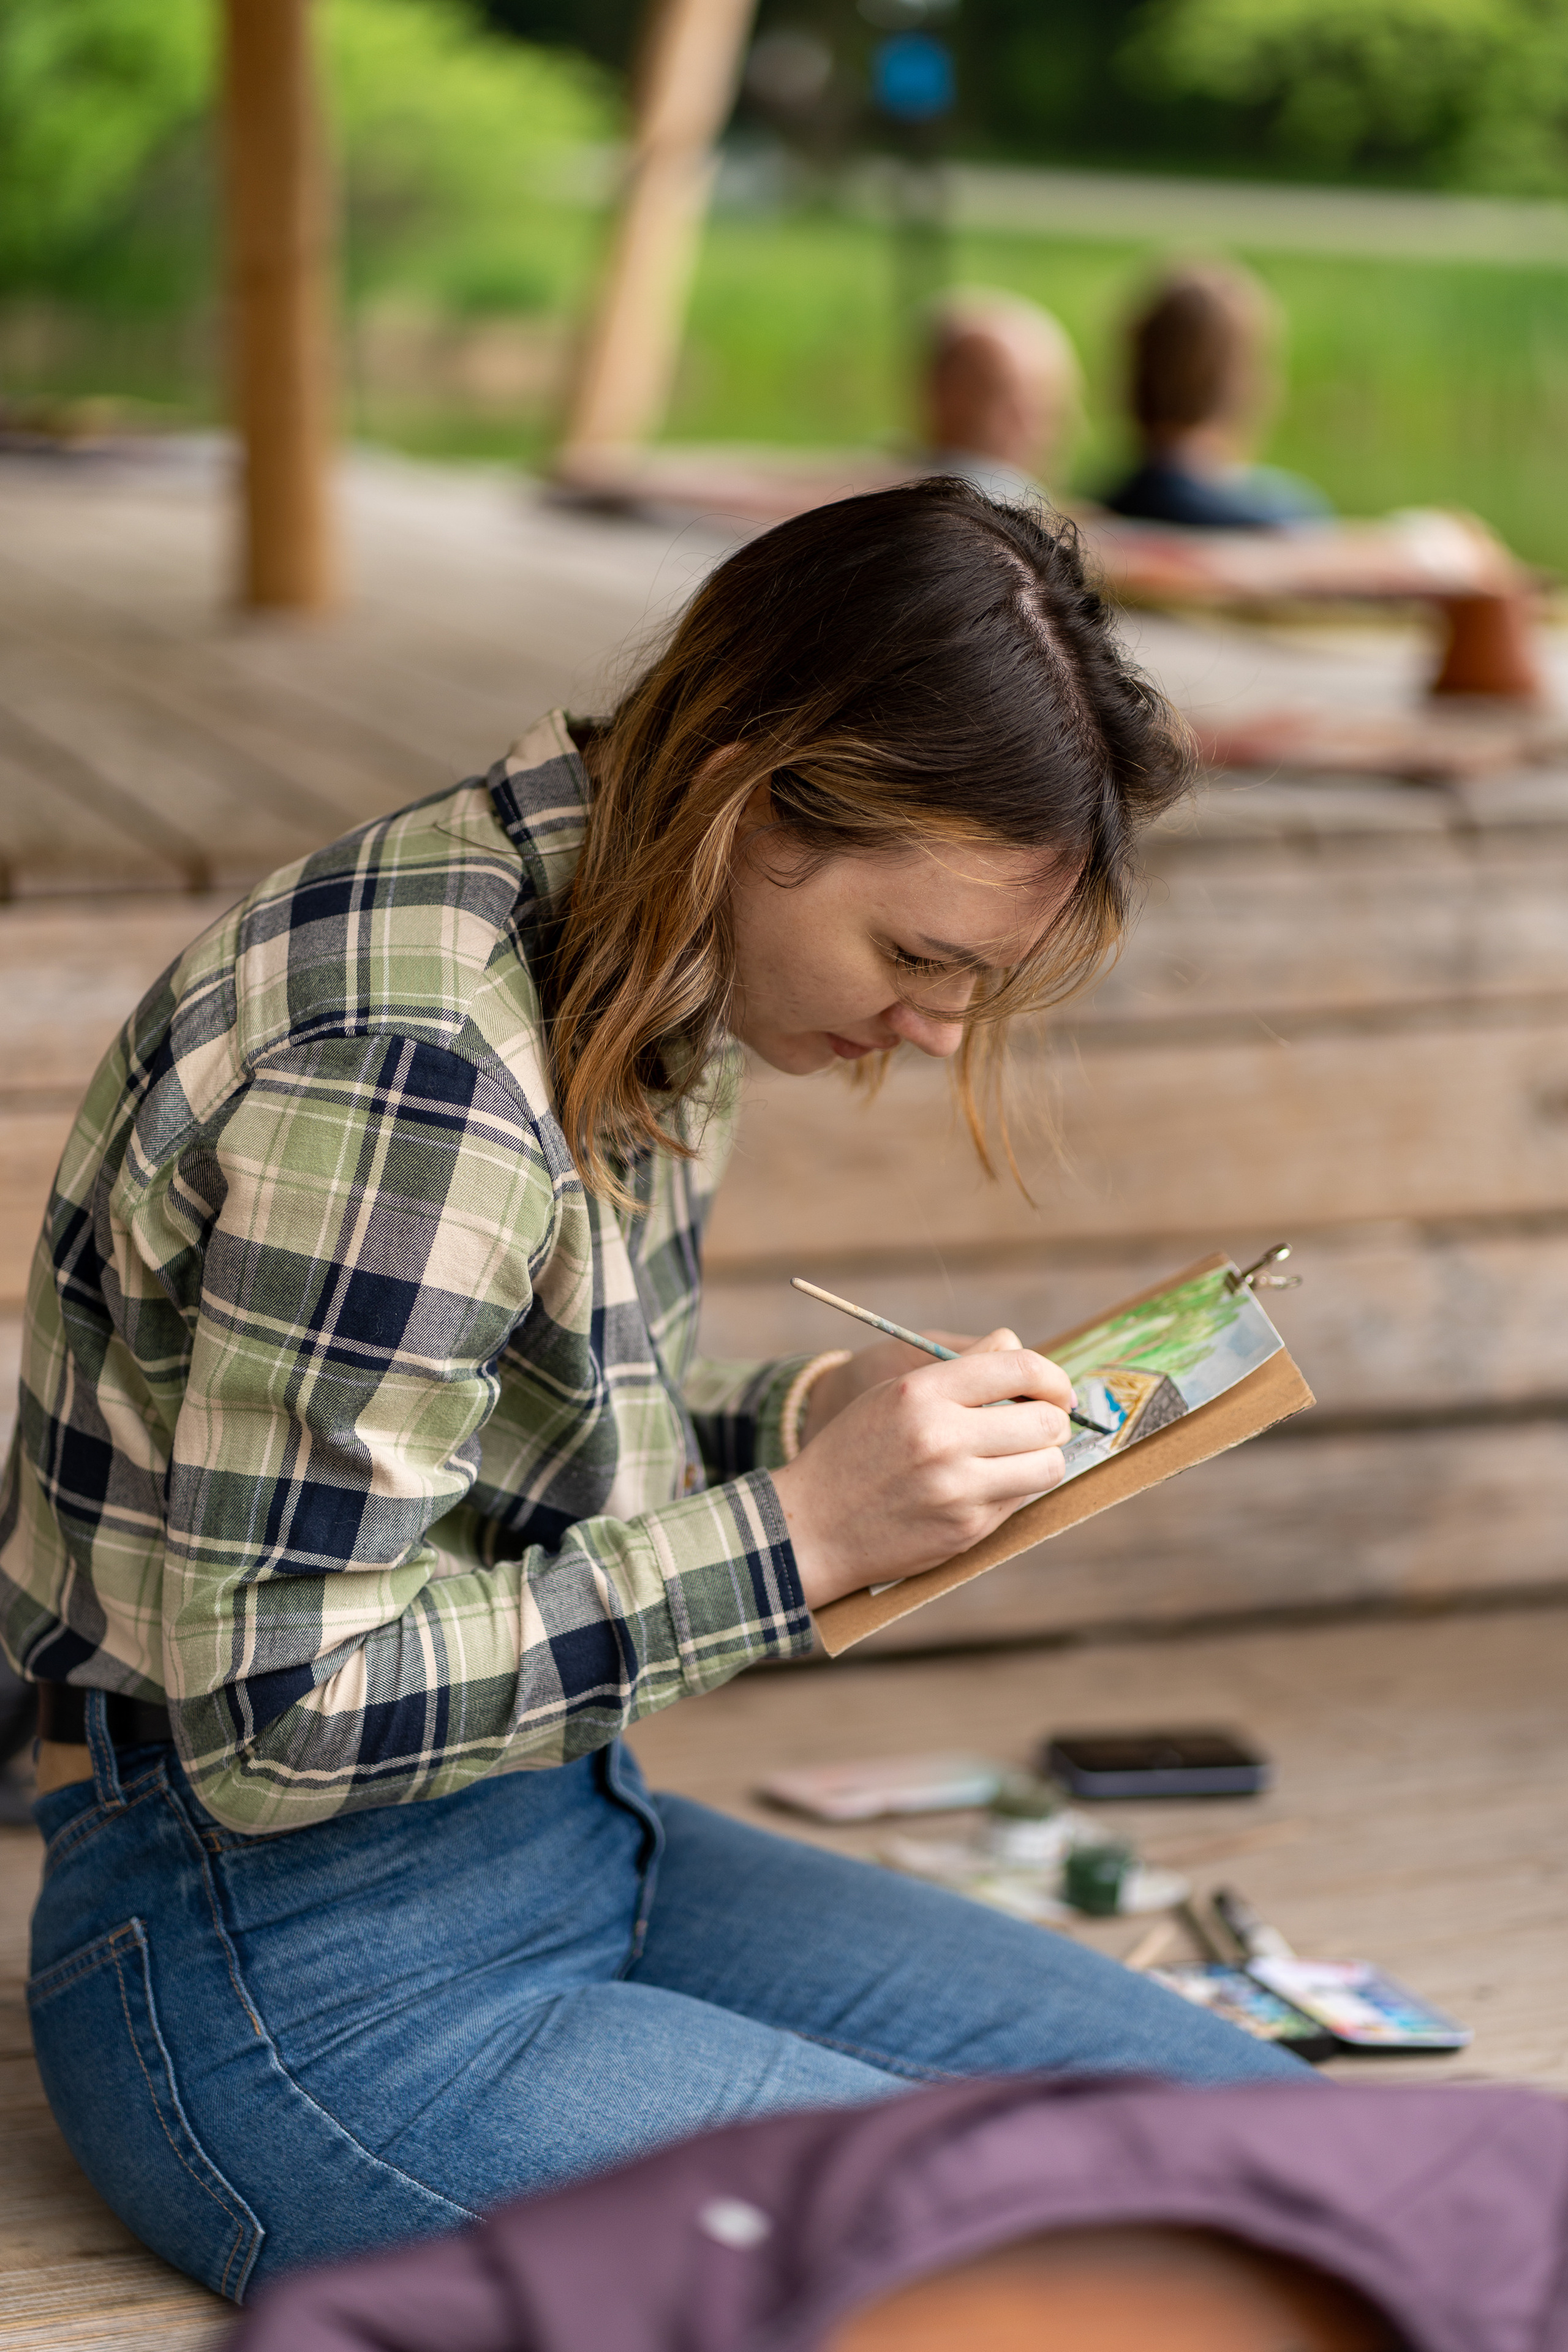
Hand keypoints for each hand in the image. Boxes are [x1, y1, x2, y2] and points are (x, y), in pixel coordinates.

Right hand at [770, 1328, 1076, 1610]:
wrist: (813, 1525)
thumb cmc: (856, 1450)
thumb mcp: (893, 1392)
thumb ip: (959, 1366)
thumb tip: (1014, 1343)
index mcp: (922, 1392)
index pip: (1021, 1367)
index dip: (1052, 1377)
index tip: (1055, 1389)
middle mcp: (942, 1438)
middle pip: (1045, 1420)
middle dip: (1053, 1420)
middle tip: (1040, 1424)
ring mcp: (957, 1489)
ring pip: (1048, 1466)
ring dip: (1044, 1458)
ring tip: (1021, 1455)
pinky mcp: (966, 1529)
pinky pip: (1021, 1501)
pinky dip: (1016, 1489)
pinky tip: (987, 1485)